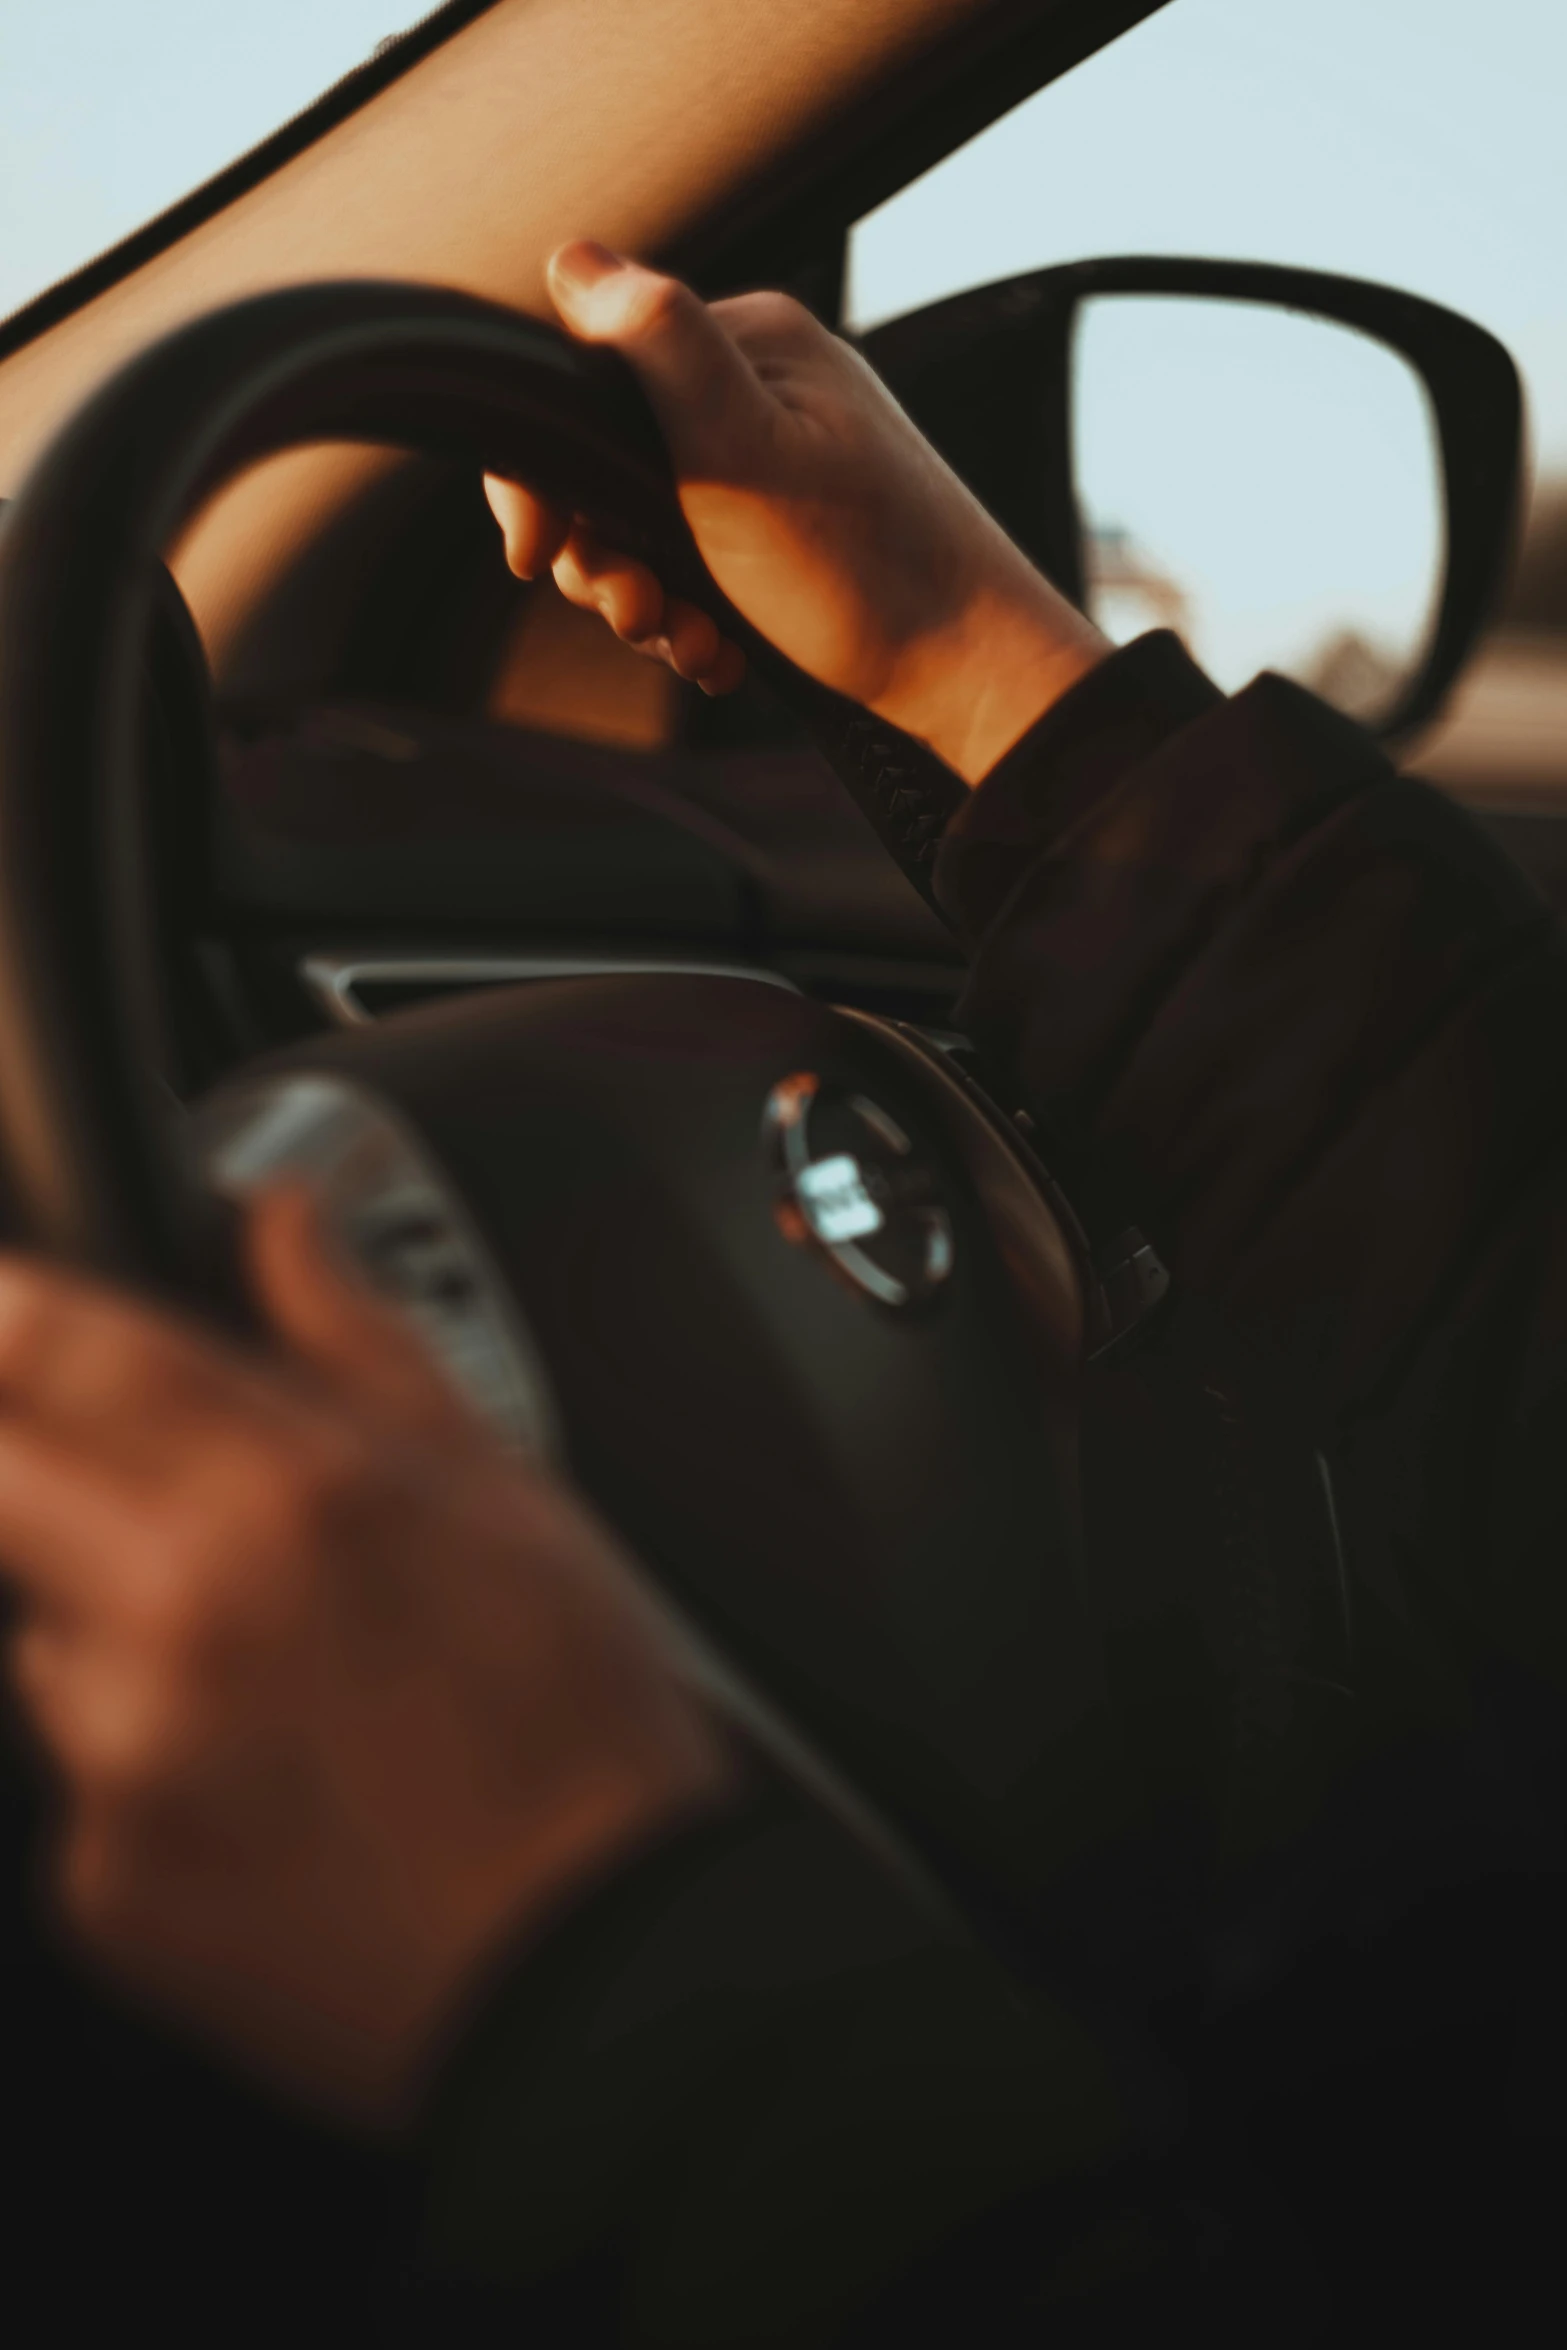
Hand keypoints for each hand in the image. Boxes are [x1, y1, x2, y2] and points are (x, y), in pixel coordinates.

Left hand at [0, 1190, 733, 2121]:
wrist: (600, 1973)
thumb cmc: (580, 1726)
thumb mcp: (506, 1492)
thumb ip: (361, 1340)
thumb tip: (286, 1219)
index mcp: (292, 1495)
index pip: (59, 1347)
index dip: (7, 1306)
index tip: (4, 1304)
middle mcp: (180, 1617)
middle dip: (26, 1452)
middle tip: (132, 1485)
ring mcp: (123, 1760)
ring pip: (37, 1635)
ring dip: (107, 1621)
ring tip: (265, 1673)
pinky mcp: (100, 1884)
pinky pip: (75, 1777)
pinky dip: (140, 1759)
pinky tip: (267, 1779)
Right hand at [485, 242, 1106, 783]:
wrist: (971, 680)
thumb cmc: (866, 573)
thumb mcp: (744, 452)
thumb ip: (661, 347)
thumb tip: (572, 258)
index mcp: (747, 347)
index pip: (588, 384)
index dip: (544, 476)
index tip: (537, 555)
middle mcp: (760, 393)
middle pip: (608, 470)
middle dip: (604, 558)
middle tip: (640, 614)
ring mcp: (773, 469)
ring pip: (647, 535)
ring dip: (650, 606)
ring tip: (696, 645)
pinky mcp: (786, 540)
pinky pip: (697, 574)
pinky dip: (694, 624)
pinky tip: (724, 657)